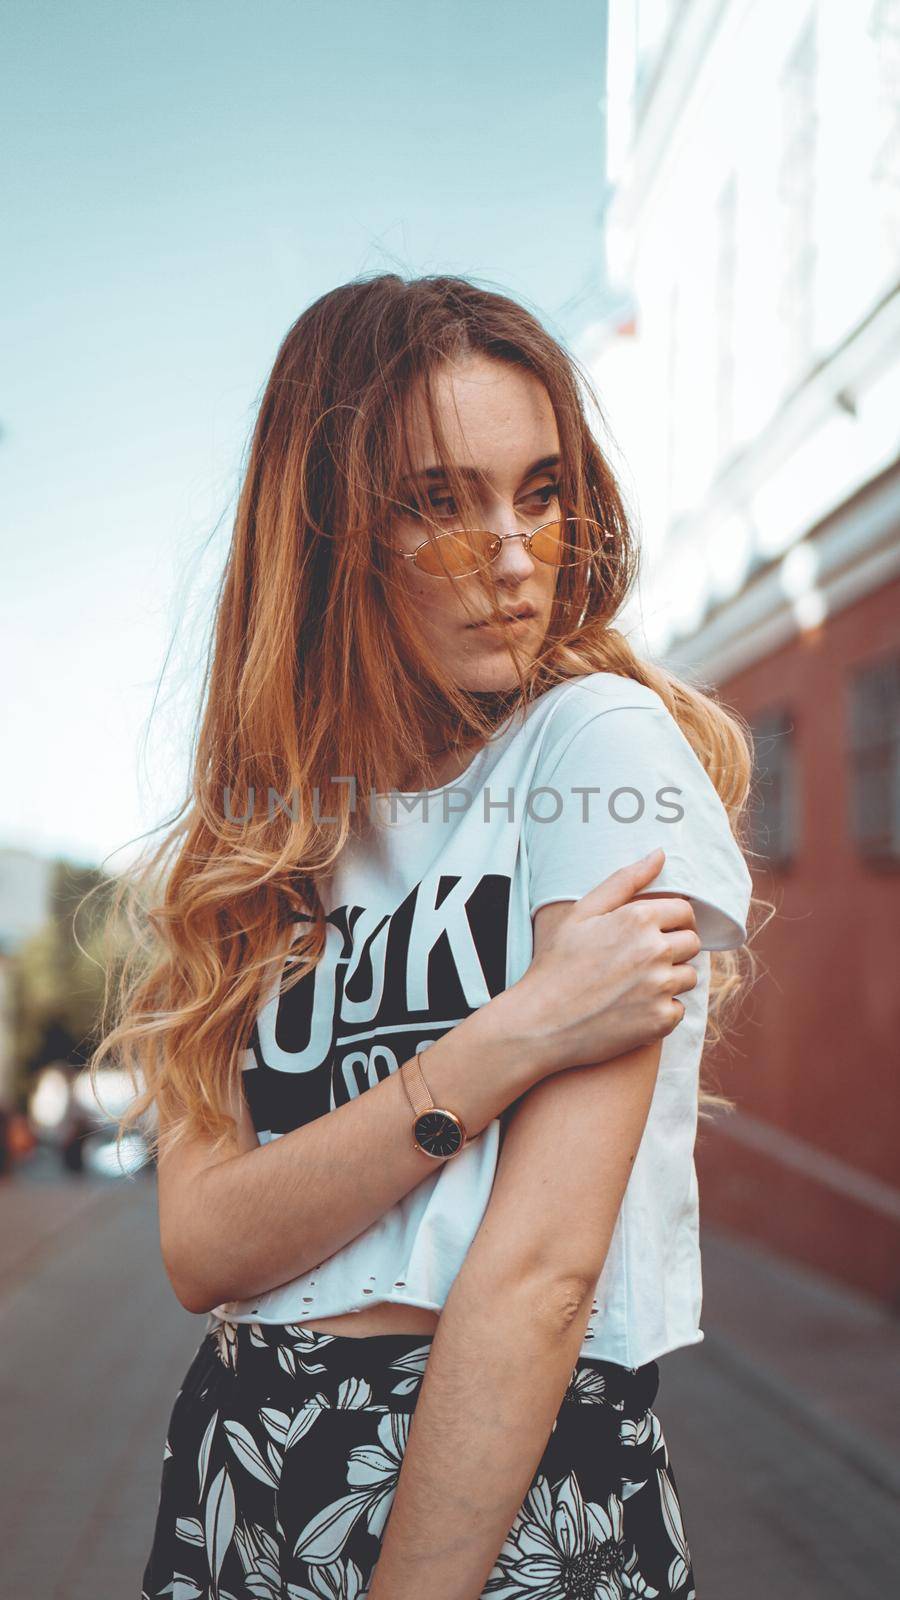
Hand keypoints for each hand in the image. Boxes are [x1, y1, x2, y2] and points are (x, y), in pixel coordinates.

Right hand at [512, 849, 701, 1075]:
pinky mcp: (660, 1020)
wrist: (540, 1022)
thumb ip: (625, 880)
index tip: (656, 932)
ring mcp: (660, 987)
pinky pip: (678, 1009)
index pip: (685, 911)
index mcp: (638, 918)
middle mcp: (655, 950)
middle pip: (692, 943)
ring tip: (635, 985)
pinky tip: (633, 1009)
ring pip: (688, 976)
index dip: (672, 921)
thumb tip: (660, 854)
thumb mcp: (582, 913)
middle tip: (642, 960)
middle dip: (673, 948)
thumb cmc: (557, 964)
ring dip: (670, 979)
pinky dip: (661, 1010)